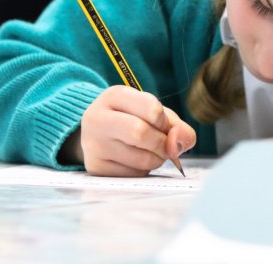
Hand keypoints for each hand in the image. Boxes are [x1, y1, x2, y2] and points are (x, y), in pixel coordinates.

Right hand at [79, 85, 196, 176]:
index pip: (151, 109)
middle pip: (141, 133)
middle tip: (162, 144)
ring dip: (157, 159)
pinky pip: (134, 175)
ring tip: (149, 152)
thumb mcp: (156, 115)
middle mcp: (97, 118)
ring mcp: (93, 145)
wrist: (100, 137)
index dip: (165, 121)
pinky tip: (135, 161)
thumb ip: (176, 127)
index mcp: (114, 96)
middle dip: (162, 143)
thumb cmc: (134, 121)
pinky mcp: (96, 168)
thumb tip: (179, 144)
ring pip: (142, 159)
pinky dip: (144, 171)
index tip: (161, 124)